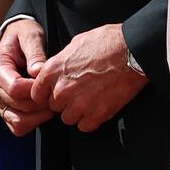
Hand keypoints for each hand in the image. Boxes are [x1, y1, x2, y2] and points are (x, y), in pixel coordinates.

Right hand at [0, 19, 50, 134]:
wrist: (16, 42)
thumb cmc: (23, 36)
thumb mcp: (30, 35)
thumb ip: (35, 52)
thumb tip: (38, 72)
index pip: (14, 88)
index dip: (36, 90)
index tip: (50, 83)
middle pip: (18, 105)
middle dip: (41, 103)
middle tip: (57, 95)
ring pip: (18, 121)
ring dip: (39, 116)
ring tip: (52, 104)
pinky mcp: (2, 110)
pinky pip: (17, 127)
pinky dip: (33, 123)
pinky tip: (43, 111)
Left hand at [28, 23, 145, 132]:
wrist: (132, 52)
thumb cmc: (107, 43)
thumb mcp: (75, 44)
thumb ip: (61, 62)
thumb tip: (59, 70)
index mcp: (53, 71)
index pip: (37, 93)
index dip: (46, 93)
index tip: (54, 93)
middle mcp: (62, 89)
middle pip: (54, 106)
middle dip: (64, 101)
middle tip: (79, 92)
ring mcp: (79, 104)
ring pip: (68, 118)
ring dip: (77, 112)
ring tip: (89, 100)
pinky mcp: (97, 114)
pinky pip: (85, 126)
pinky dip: (91, 120)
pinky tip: (98, 108)